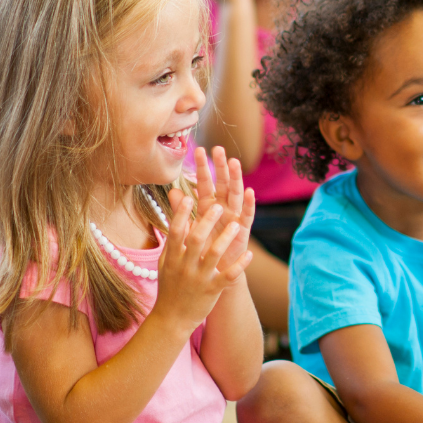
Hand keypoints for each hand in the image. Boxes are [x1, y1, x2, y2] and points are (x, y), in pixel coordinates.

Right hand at [154, 146, 252, 329]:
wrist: (172, 318)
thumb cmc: (171, 284)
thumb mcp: (166, 261)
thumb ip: (173, 237)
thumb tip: (175, 211)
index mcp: (173, 257)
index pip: (175, 231)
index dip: (181, 213)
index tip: (189, 196)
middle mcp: (185, 266)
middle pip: (196, 239)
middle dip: (207, 222)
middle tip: (219, 206)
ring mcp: (199, 279)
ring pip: (213, 255)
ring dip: (226, 239)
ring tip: (237, 225)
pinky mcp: (212, 291)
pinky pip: (228, 276)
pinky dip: (239, 265)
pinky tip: (250, 254)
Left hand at [192, 145, 256, 271]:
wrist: (212, 272)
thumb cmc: (201, 249)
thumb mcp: (189, 228)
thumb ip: (182, 210)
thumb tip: (172, 191)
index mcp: (208, 206)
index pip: (205, 183)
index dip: (202, 168)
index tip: (198, 150)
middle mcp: (223, 208)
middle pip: (222, 183)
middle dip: (220, 167)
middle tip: (218, 149)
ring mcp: (234, 217)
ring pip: (236, 194)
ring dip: (236, 179)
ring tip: (234, 163)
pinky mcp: (243, 230)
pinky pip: (247, 215)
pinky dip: (250, 204)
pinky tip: (250, 192)